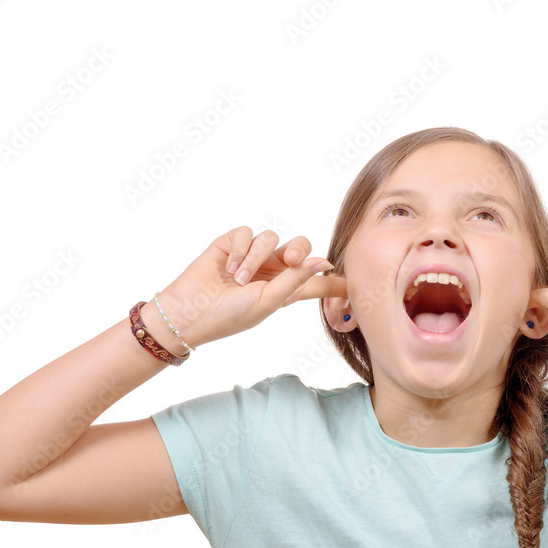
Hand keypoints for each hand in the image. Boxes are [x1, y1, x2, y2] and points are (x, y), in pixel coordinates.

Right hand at [153, 226, 346, 346]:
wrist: (190, 313)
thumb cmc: (230, 315)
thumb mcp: (269, 302)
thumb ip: (297, 280)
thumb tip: (325, 262)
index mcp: (285, 289)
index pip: (316, 281)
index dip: (335, 280)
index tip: (357, 282)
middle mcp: (272, 269)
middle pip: (300, 246)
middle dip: (300, 249)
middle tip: (292, 260)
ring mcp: (251, 255)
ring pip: (271, 238)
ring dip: (257, 257)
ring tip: (240, 278)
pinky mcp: (231, 243)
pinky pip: (247, 233)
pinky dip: (240, 249)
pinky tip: (229, 267)